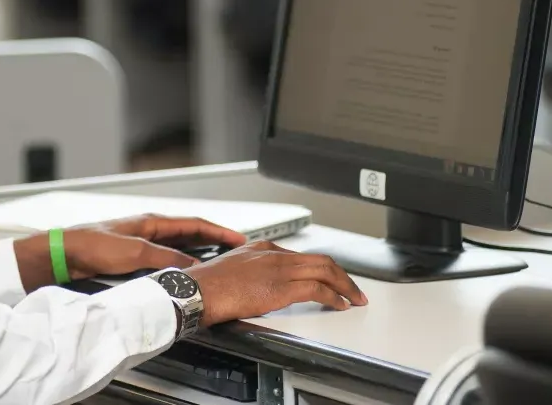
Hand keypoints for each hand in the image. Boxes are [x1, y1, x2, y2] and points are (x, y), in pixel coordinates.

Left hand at [13, 214, 245, 290]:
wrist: (63, 255)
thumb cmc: (91, 245)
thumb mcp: (135, 253)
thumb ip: (166, 260)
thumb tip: (192, 268)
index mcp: (152, 222)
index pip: (194, 224)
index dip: (219, 231)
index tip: (238, 238)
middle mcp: (148, 231)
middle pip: (189, 236)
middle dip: (213, 243)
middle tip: (233, 253)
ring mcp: (140, 244)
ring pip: (177, 250)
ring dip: (196, 257)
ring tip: (214, 267)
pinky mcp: (131, 260)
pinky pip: (164, 262)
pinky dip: (179, 268)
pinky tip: (181, 278)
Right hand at [186, 240, 367, 325]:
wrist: (197, 290)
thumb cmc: (207, 284)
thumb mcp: (231, 269)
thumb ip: (250, 272)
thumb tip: (258, 287)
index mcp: (262, 247)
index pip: (301, 256)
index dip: (320, 269)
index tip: (329, 279)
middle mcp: (274, 253)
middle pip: (320, 260)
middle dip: (341, 275)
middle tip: (352, 288)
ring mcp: (279, 269)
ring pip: (325, 270)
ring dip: (344, 285)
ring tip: (354, 297)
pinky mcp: (280, 287)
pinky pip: (317, 289)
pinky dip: (334, 297)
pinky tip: (339, 305)